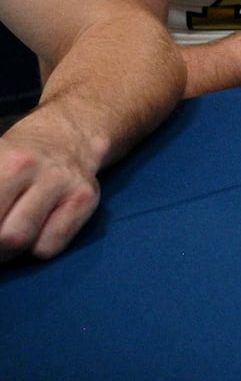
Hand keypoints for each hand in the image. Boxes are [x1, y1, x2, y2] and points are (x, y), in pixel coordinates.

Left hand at [0, 115, 101, 262]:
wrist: (70, 134)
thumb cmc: (17, 158)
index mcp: (7, 160)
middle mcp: (35, 168)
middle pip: (1, 233)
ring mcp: (64, 184)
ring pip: (21, 241)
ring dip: (5, 252)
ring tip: (4, 241)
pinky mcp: (86, 199)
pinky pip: (50, 247)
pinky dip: (34, 249)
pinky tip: (35, 232)